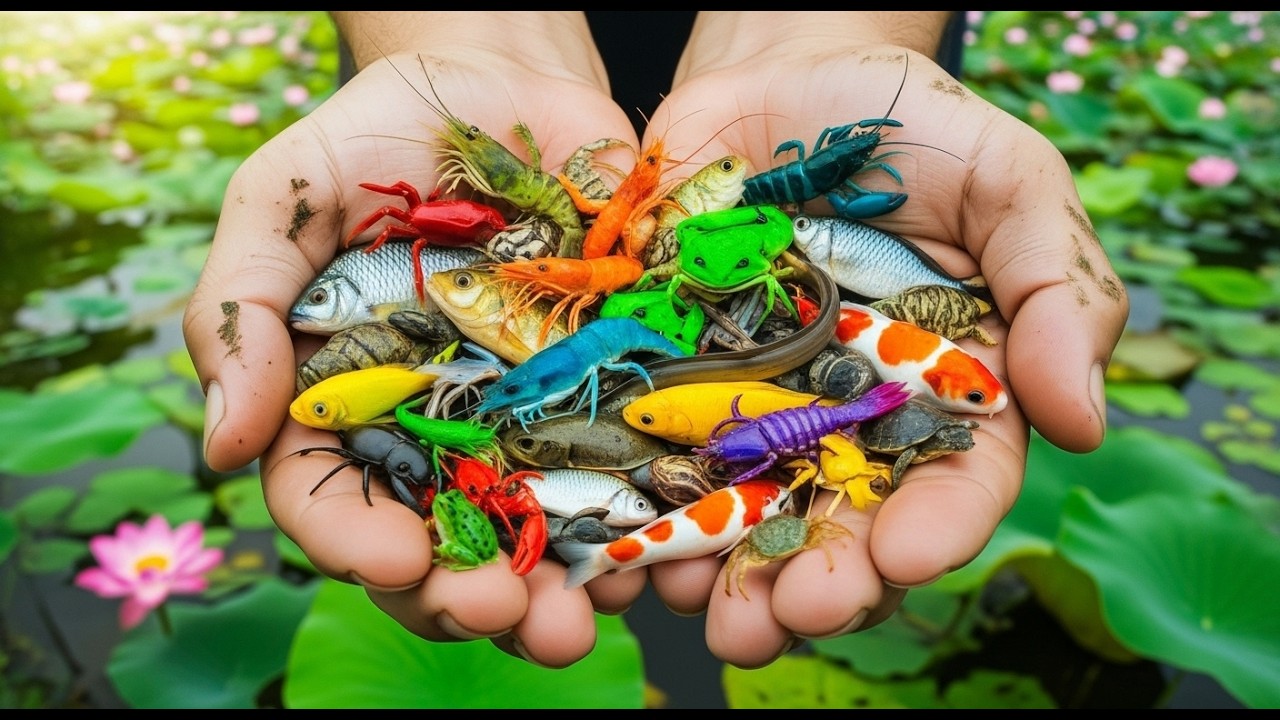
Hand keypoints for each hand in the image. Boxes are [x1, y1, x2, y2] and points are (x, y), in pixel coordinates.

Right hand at [181, 11, 639, 667]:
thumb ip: (239, 308)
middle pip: (437, 544)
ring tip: (576, 623)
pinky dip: (637, 527)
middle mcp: (434, 432)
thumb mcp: (284, 198)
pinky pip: (625, 478)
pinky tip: (651, 556)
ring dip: (554, 595)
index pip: (330, 497)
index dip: (354, 541)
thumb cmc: (379, 139)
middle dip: (463, 596)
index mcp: (344, 400)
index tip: (391, 559)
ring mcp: (524, 420)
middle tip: (500, 612)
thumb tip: (221, 443)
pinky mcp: (605, 393)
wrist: (502, 87)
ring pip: (533, 536)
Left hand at [633, 12, 1128, 666]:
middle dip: (817, 582)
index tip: (908, 556)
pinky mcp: (668, 379)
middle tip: (786, 618)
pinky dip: (636, 507)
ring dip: (720, 574)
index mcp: (941, 393)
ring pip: (741, 514)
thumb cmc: (913, 129)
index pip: (953, 483)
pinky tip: (625, 549)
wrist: (784, 81)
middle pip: (839, 525)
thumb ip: (1054, 290)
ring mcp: (752, 406)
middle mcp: (845, 422)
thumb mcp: (1010, 184)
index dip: (935, 529)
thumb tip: (1082, 421)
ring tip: (705, 614)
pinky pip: (648, 455)